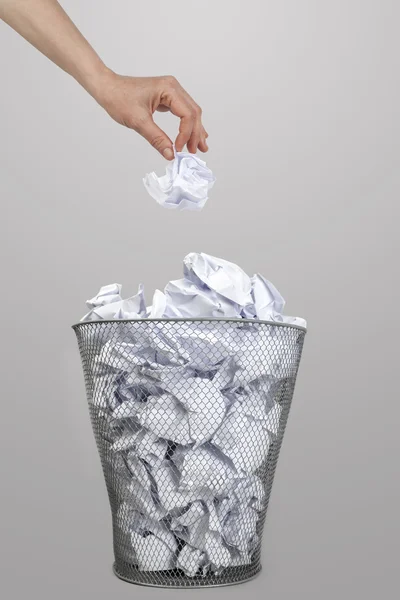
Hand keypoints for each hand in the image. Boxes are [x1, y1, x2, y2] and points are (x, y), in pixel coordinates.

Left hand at [93, 72, 208, 158]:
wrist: (106, 87)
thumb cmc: (118, 98)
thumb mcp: (138, 121)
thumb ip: (157, 139)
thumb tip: (171, 155)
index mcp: (169, 89)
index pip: (187, 114)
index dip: (185, 134)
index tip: (179, 150)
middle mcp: (173, 87)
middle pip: (193, 113)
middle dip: (196, 133)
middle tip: (196, 151)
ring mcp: (170, 91)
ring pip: (190, 112)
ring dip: (194, 130)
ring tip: (200, 147)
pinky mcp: (166, 97)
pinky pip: (182, 111)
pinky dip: (187, 125)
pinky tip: (191, 135)